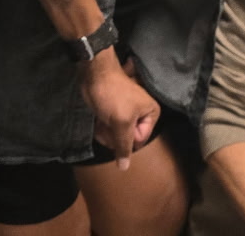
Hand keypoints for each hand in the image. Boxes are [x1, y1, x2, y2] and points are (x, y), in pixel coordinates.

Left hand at [81, 51, 159, 168]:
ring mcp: (126, 115)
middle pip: (128, 140)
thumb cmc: (112, 95)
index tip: (118, 126)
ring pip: (116, 138)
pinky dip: (102, 128)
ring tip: (102, 120)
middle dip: (114, 136)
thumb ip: (124, 146)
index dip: (126, 138)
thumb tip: (124, 168)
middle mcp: (141, 115)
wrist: (94, 74)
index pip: (139, 140)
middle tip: (108, 123)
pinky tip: (98, 120)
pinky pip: (109, 131)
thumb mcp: (121, 122)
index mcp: (150, 114)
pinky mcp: (113, 114)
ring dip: (106, 133)